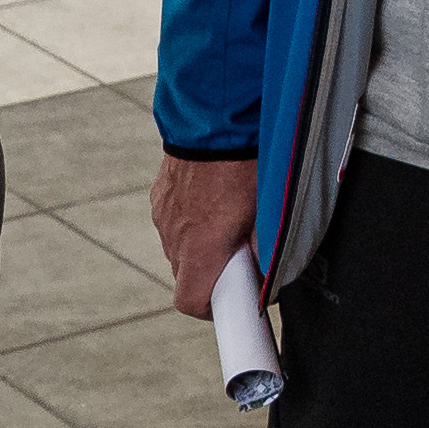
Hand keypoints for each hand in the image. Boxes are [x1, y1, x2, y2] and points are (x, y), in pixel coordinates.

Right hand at [154, 152, 256, 318]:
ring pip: (181, 246)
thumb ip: (266, 252)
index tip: (228, 304)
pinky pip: (174, 221)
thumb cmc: (244, 163)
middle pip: (187, 275)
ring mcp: (163, 215)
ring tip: (227, 218)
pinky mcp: (160, 195)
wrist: (213, 117)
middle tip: (239, 253)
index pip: (191, 303)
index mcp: (201, 249)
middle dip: (211, 271)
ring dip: (201, 243)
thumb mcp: (268, 212)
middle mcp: (175, 237)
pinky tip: (212, 197)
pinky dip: (191, 219)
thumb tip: (269, 276)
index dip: (211, 310)